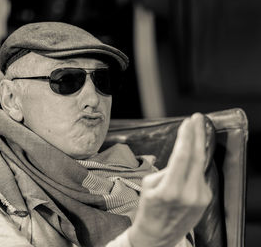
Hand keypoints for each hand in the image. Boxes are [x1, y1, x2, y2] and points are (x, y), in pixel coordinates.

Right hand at [128, 113, 211, 246]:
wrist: (158, 236)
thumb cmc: (148, 209)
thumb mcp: (149, 185)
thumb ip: (166, 170)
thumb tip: (180, 159)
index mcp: (170, 190)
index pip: (182, 156)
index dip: (186, 136)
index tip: (188, 122)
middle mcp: (189, 193)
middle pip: (197, 156)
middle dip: (197, 134)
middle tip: (197, 118)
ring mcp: (199, 197)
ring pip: (199, 164)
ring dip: (196, 147)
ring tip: (194, 132)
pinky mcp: (205, 199)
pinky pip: (199, 175)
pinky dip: (194, 163)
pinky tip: (190, 157)